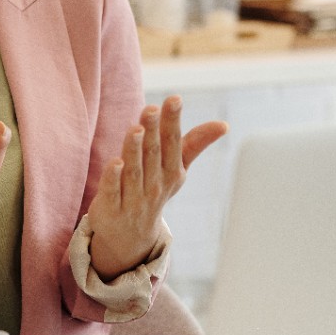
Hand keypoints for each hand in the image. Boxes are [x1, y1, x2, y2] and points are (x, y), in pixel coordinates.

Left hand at [87, 95, 226, 279]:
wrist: (130, 236)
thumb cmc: (154, 189)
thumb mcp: (175, 169)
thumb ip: (194, 144)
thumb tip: (224, 125)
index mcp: (171, 172)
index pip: (173, 143)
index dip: (172, 121)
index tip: (174, 98)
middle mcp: (154, 185)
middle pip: (153, 154)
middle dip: (153, 131)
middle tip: (151, 108)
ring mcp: (133, 198)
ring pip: (134, 171)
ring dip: (134, 149)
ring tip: (135, 128)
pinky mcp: (110, 208)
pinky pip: (113, 191)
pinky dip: (114, 178)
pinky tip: (115, 162)